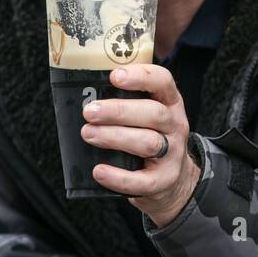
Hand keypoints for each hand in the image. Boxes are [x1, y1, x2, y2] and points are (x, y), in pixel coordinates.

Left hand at [83, 63, 199, 226]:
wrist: (175, 179)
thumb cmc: (151, 137)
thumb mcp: (148, 115)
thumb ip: (126, 102)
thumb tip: (82, 93)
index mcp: (170, 102)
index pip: (162, 81)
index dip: (141, 76)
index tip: (114, 76)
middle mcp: (175, 125)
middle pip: (153, 113)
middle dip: (119, 111)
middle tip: (89, 112)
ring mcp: (173, 153)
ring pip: (148, 143)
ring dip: (115, 137)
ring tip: (88, 134)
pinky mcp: (164, 180)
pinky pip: (142, 181)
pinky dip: (119, 177)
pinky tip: (99, 171)